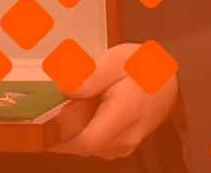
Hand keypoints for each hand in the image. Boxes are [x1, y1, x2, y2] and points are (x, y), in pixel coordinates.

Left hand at [48, 42, 179, 159]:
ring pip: (88, 148)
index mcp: (123, 115)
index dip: (58, 137)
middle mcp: (125, 138)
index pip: (84, 142)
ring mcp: (126, 145)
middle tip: (50, 109)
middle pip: (82, 147)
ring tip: (69, 108)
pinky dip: (85, 134)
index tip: (42, 122)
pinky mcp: (124, 146)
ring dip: (74, 133)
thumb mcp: (115, 61)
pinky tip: (84, 115)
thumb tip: (63, 87)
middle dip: (62, 132)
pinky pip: (97, 146)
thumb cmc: (142, 67)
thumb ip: (90, 76)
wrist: (168, 79)